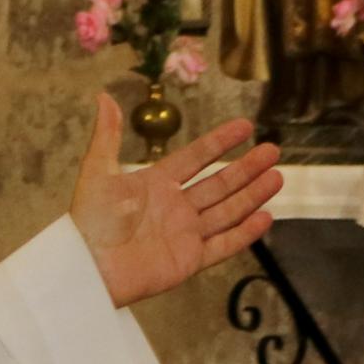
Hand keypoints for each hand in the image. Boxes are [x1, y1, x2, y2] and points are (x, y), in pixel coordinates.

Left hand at [72, 104, 280, 306]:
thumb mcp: (97, 172)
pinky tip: (265, 216)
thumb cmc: (87, 222)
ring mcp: (184, 234)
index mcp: (155, 184)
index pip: (195, 158)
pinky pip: (223, 245)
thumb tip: (104, 97)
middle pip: (219, 184)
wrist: (86, 267)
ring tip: (277, 177)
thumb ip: (107, 136)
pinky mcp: (189, 260)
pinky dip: (245, 233)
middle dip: (246, 168)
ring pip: (227, 211)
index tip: (245, 126)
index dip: (219, 142)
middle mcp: (175, 208)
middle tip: (272, 150)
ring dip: (252, 195)